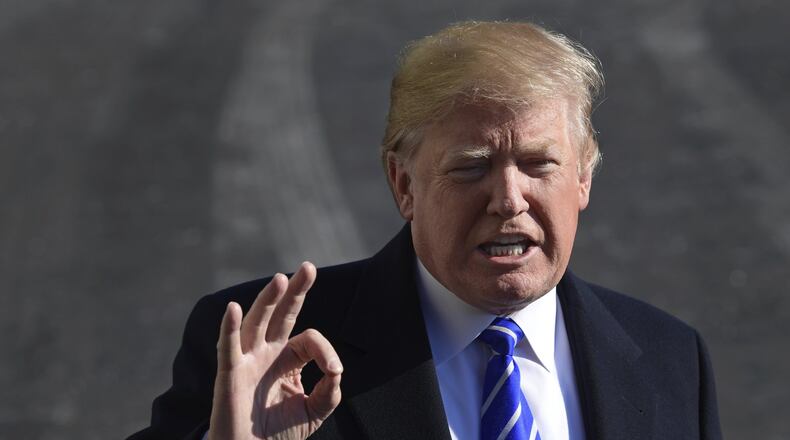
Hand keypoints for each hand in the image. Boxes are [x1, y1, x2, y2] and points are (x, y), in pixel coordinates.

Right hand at [208, 262, 342, 439]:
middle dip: (294, 291)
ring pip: (256, 323)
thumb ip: (330, 391)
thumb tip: (336, 369)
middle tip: (308, 267)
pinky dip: (229, 328)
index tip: (334, 371)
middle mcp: (266, 353)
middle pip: (280, 314)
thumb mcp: (315, 411)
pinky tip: (233, 309)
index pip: (308, 338)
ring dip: (267, 300)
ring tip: (280, 279)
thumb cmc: (280, 435)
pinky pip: (228, 348)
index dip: (325, 350)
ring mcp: (247, 362)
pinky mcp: (230, 376)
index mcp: (286, 358)